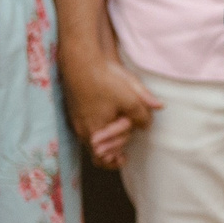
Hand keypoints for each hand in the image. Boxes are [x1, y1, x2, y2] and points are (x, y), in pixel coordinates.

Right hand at [57, 46, 157, 168]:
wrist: (81, 62)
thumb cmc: (105, 81)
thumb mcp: (131, 98)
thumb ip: (142, 114)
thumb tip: (148, 125)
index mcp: (95, 131)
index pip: (102, 157)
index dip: (115, 159)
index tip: (123, 159)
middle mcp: (82, 129)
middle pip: (97, 150)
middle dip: (112, 149)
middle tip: (122, 151)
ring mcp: (76, 119)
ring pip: (91, 138)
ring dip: (106, 141)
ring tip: (116, 143)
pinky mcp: (75, 109)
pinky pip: (87, 127)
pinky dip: (99, 130)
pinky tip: (108, 123)